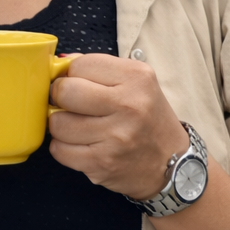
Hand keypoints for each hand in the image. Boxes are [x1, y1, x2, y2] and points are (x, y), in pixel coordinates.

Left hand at [48, 53, 188, 198]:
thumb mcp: (135, 82)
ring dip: (61, 125)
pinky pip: (59, 150)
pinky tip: (80, 145)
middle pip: (65, 92)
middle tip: (70, 104)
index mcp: (136, 78)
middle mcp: (129, 106)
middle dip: (60, 97)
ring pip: (57, 124)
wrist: (172, 160)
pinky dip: (63, 147)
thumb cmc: (146, 116)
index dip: (71, 75)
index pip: (79, 65)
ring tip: (78, 126)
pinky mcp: (102, 164)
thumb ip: (98, 69)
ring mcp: (116, 137)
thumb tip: (58, 65)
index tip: (79, 84)